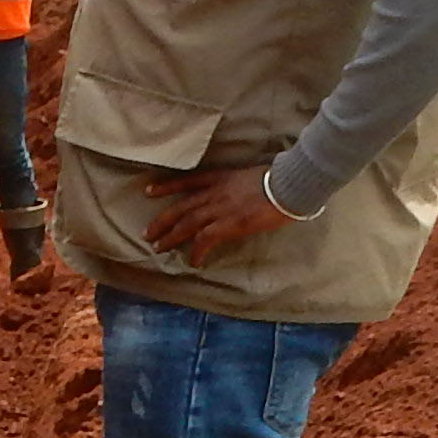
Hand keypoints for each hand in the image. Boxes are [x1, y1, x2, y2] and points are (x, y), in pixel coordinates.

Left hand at [149, 165, 301, 264]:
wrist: (289, 184)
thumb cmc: (280, 179)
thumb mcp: (252, 175)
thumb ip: (239, 185)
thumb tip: (238, 194)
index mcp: (221, 177)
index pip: (187, 182)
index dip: (166, 187)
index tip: (149, 192)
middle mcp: (215, 192)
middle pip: (181, 207)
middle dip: (162, 220)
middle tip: (148, 233)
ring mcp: (220, 208)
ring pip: (187, 223)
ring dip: (171, 237)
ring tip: (159, 247)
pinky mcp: (229, 224)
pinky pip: (205, 240)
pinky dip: (196, 251)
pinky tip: (193, 262)